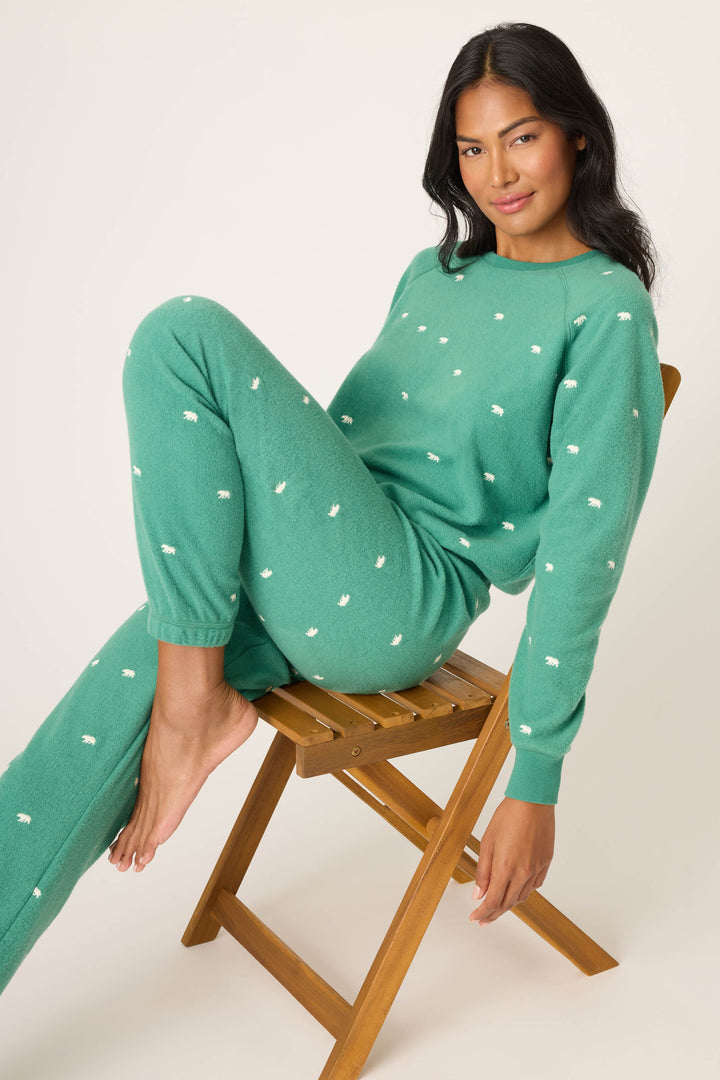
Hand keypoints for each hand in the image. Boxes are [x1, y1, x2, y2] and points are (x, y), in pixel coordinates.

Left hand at [469, 797, 554, 926]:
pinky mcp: (546, 862)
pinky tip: (516, 890)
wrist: (533, 801)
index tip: (475, 918)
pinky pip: (534, 885)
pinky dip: (523, 892)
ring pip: (522, 896)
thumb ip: (483, 871)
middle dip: (494, 914)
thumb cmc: (508, 816)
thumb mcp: (487, 841)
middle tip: (483, 919)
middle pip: (508, 903)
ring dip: (508, 904)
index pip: (493, 901)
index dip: (483, 913)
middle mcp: (523, 872)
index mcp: (506, 867)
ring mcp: (536, 868)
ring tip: (497, 907)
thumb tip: (478, 894)